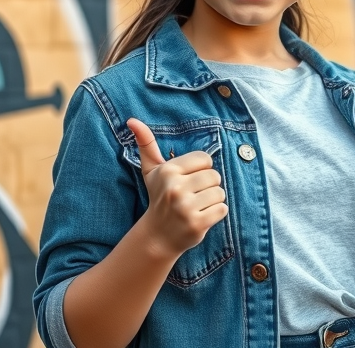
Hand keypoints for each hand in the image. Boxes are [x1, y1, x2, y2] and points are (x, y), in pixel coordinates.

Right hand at [126, 118, 228, 257]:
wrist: (157, 235)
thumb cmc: (159, 197)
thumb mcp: (151, 171)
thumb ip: (146, 143)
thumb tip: (132, 120)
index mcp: (168, 171)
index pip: (205, 159)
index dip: (201, 169)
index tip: (188, 180)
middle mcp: (176, 187)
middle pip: (215, 176)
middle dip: (207, 186)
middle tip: (192, 195)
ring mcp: (186, 207)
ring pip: (220, 193)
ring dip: (213, 200)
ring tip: (196, 206)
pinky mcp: (197, 223)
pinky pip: (222, 209)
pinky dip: (216, 214)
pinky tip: (200, 217)